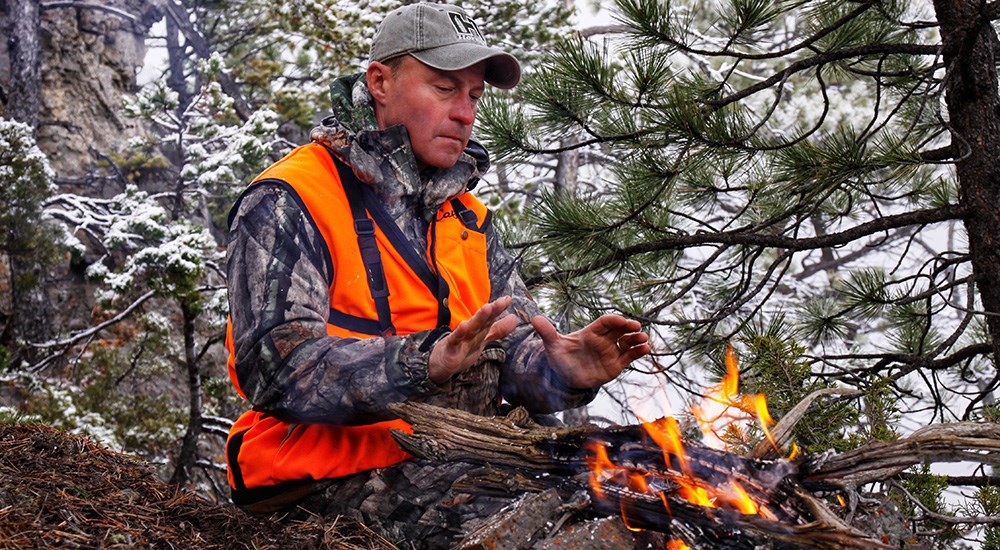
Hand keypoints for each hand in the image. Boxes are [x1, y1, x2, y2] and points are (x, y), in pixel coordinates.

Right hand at [428, 296, 518, 383]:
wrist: (438, 366)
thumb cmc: (461, 350)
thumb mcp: (482, 340)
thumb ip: (497, 330)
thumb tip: (515, 319)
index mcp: (478, 331)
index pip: (490, 319)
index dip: (499, 310)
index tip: (509, 299)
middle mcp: (470, 333)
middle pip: (483, 321)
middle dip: (493, 311)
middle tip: (503, 301)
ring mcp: (460, 340)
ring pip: (471, 328)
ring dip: (479, 318)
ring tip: (487, 308)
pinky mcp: (450, 349)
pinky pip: (455, 341)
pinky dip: (460, 334)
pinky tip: (464, 326)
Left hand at [531, 314, 648, 389]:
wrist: (565, 377)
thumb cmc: (560, 357)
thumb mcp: (552, 345)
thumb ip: (547, 332)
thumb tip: (534, 318)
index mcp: (591, 332)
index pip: (606, 322)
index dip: (614, 320)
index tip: (622, 320)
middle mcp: (604, 340)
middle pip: (620, 329)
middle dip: (630, 327)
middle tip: (637, 327)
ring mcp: (611, 351)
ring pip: (627, 342)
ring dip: (637, 339)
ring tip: (644, 339)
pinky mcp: (615, 365)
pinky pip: (629, 357)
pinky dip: (638, 353)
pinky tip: (646, 350)